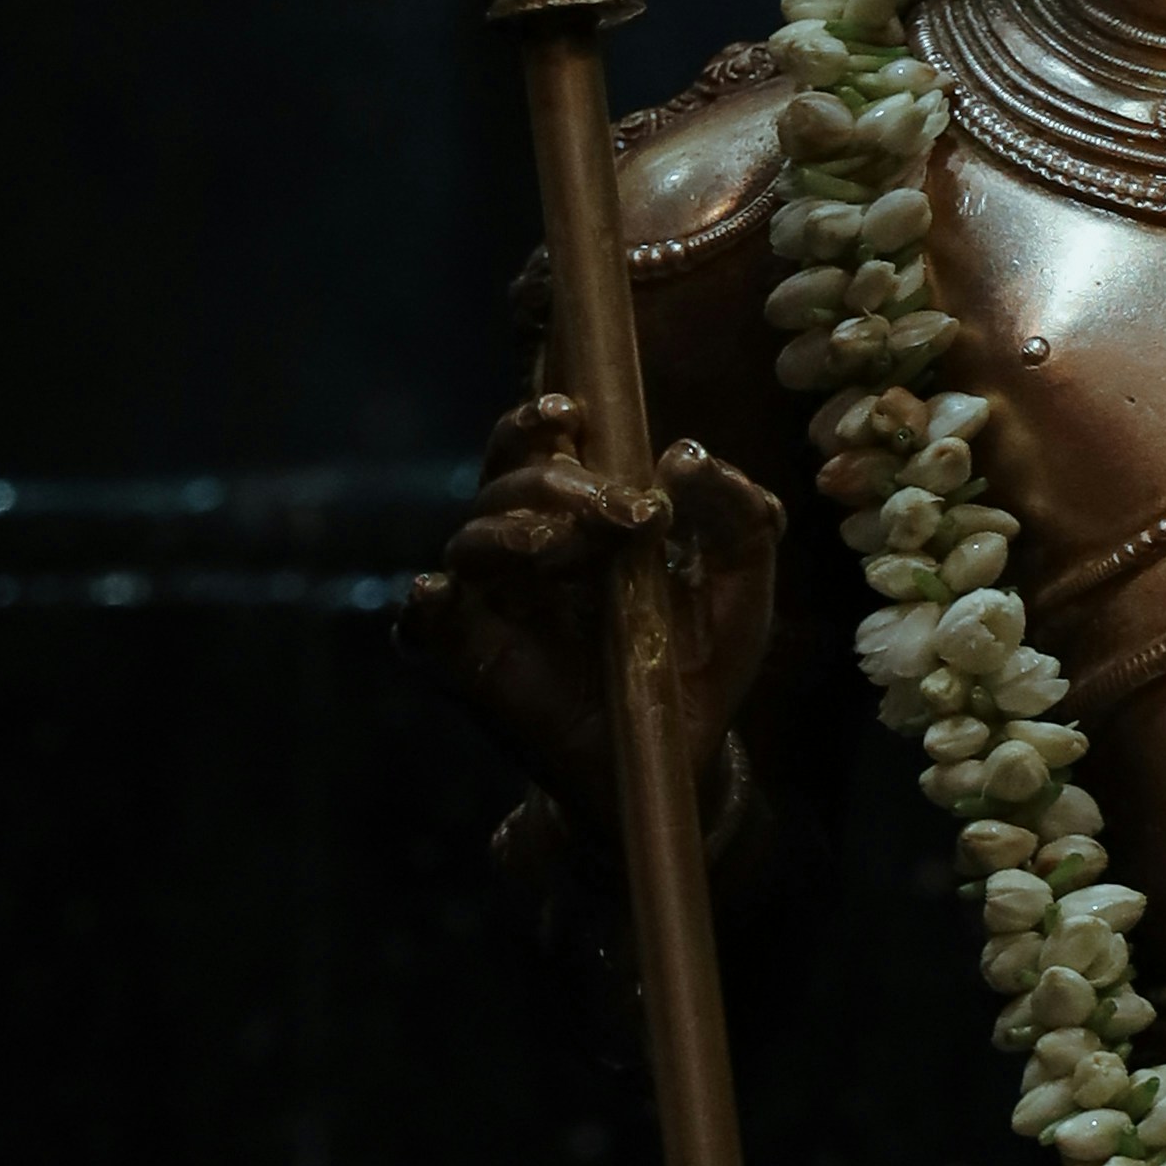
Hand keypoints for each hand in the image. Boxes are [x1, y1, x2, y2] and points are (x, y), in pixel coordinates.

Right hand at [411, 388, 783, 820]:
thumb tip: (686, 455)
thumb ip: (741, 515)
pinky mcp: (467, 661)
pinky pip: (423, 624)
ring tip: (561, 548)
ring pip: (471, 539)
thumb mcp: (742, 586)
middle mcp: (526, 548)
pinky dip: (427, 604)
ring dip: (513, 531)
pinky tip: (441, 594)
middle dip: (564, 485)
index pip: (540, 445)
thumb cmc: (697, 658)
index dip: (541, 418)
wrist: (677, 752)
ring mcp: (493, 603)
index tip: (574, 414)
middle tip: (628, 515)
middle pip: (508, 483)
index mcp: (580, 515)